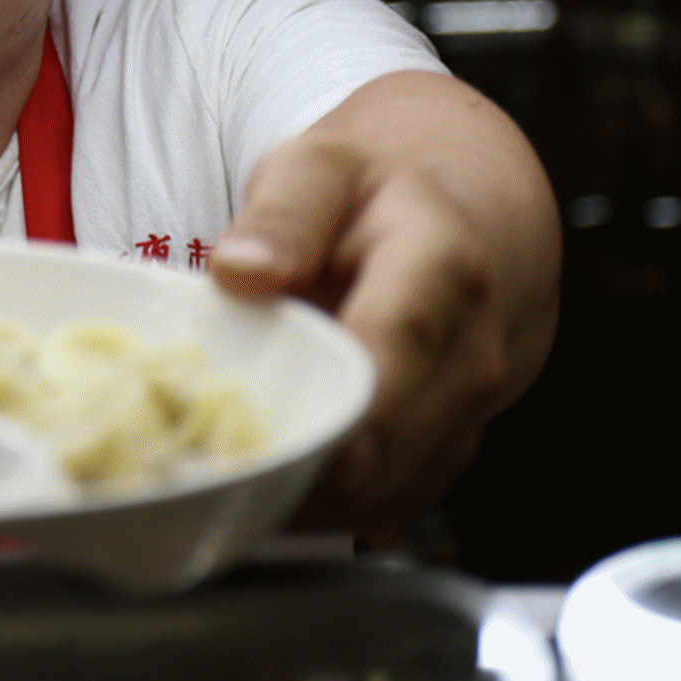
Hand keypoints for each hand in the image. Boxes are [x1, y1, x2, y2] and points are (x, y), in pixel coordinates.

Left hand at [208, 74, 557, 535]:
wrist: (443, 237)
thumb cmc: (365, 202)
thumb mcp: (319, 169)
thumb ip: (284, 211)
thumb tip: (241, 271)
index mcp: (441, 267)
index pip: (402, 339)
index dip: (353, 399)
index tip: (300, 442)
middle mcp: (469, 351)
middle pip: (392, 436)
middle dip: (302, 458)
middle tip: (210, 461)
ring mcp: (464, 416)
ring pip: (380, 490)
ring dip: (300, 493)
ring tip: (223, 467)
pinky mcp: (439, 462)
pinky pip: (375, 510)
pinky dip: (312, 507)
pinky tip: (260, 479)